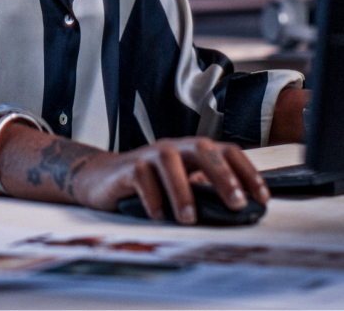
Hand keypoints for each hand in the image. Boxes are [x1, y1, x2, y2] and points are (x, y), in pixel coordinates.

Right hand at [74, 136, 270, 224]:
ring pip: (170, 160)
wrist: (104, 180)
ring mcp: (151, 155)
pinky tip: (158, 216)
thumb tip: (242, 214)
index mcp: (194, 152)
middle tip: (236, 202)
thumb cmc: (152, 187)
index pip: (227, 151)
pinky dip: (152, 197)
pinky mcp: (128, 167)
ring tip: (190, 218)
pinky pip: (141, 176)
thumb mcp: (184, 188)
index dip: (247, 172)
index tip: (262, 197)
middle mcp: (176, 148)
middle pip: (203, 149)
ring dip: (183, 189)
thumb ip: (207, 194)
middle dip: (223, 175)